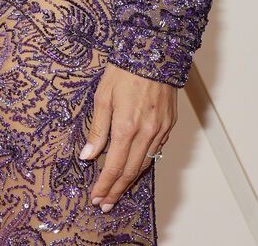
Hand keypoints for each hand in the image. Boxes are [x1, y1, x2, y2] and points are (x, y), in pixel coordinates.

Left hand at [80, 64, 175, 210]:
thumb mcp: (102, 96)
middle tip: (105, 204)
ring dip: (130, 180)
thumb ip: (97, 129)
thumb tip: (88, 156)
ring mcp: (160, 130)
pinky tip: (135, 168)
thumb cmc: (124, 71)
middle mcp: (147, 133)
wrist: (153, 52)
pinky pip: (155, 151)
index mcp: (127, 126)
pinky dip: (143, 163)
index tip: (96, 198)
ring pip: (145, 164)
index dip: (105, 185)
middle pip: (131, 171)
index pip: (115, 166)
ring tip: (117, 192)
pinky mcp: (169, 125)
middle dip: (117, 190)